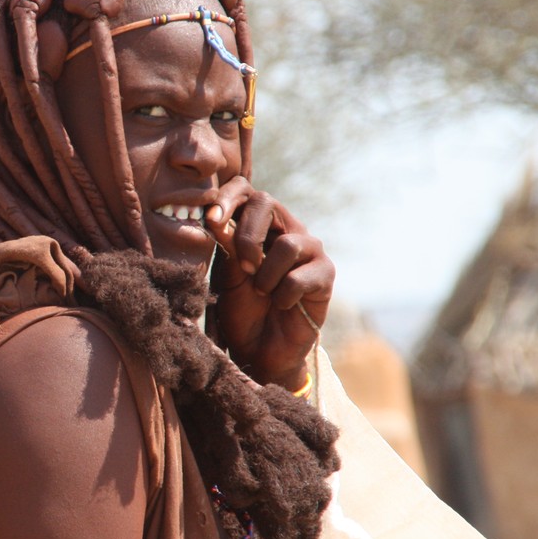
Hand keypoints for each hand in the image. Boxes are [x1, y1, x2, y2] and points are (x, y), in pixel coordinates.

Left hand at [203, 178, 332, 388]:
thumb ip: (226, 246)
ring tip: (263, 293)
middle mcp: (286, 229)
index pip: (246, 190)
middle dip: (247, 237)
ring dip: (266, 275)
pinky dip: (283, 295)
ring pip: (289, 244)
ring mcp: (310, 251)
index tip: (212, 219)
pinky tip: (281, 305)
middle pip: (268, 203)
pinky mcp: (325, 275)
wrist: (260, 349)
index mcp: (258, 224)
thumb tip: (217, 218)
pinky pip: (302, 276)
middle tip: (243, 268)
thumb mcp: (227, 275)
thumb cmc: (242, 309)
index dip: (229, 197)